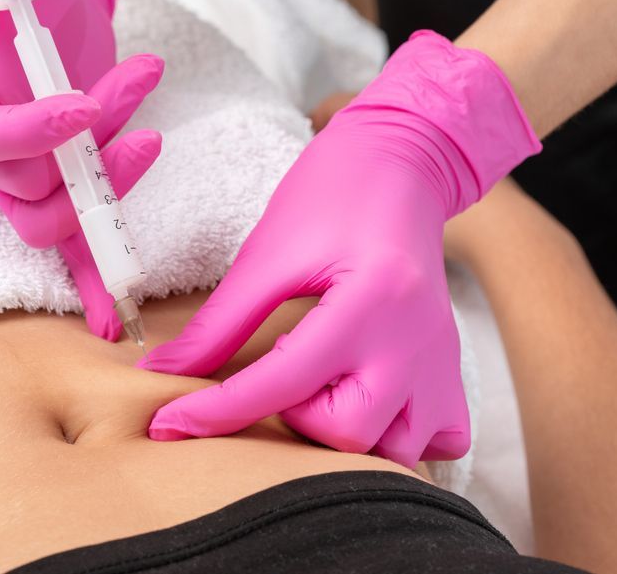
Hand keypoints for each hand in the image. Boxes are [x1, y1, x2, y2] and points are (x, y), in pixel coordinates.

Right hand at [0, 0, 162, 339]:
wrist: (39, 22)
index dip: (32, 133)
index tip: (83, 108)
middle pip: (27, 188)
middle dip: (88, 153)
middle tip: (131, 87)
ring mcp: (15, 182)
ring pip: (54, 219)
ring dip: (110, 187)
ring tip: (150, 133)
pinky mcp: (54, 194)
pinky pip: (67, 249)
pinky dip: (90, 281)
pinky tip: (111, 317)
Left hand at [139, 31, 540, 467]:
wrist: (401, 165)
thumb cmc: (333, 196)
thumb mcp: (268, 254)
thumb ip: (219, 323)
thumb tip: (163, 371)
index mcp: (368, 301)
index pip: (283, 381)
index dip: (218, 410)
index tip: (170, 426)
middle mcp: (415, 342)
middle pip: (346, 433)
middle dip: (292, 419)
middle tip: (276, 378)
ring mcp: (442, 362)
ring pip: (394, 452)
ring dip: (343, 437)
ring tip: (321, 390)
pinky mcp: (454, 370)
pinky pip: (440, 441)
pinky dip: (398, 439)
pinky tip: (367, 403)